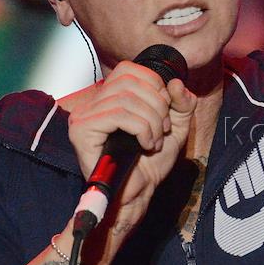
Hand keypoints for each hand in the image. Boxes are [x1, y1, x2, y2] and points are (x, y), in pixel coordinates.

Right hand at [66, 61, 197, 251]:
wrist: (137, 194)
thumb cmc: (150, 163)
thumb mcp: (175, 127)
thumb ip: (181, 103)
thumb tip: (176, 83)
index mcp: (109, 97)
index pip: (131, 70)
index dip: (155, 86)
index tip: (164, 112)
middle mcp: (92, 103)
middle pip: (130, 82)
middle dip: (157, 106)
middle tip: (162, 130)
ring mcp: (84, 116)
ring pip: (127, 99)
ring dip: (152, 121)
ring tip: (154, 141)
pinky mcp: (82, 131)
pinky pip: (118, 115)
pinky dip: (141, 129)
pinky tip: (145, 145)